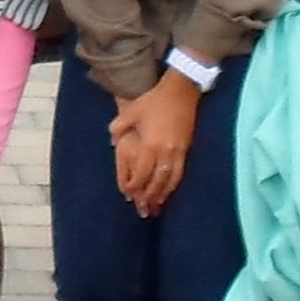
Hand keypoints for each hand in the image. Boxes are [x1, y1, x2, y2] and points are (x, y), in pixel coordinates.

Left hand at [106, 72, 198, 215]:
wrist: (181, 91)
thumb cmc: (154, 101)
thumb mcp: (131, 112)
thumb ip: (119, 128)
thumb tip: (112, 141)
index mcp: (149, 145)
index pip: (141, 174)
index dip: (135, 186)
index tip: (129, 194)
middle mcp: (164, 152)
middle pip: (157, 182)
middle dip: (149, 197)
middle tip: (143, 209)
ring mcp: (178, 152)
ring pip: (170, 180)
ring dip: (163, 194)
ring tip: (156, 205)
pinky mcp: (186, 149)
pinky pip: (180, 172)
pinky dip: (174, 184)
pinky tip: (169, 189)